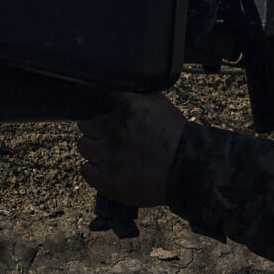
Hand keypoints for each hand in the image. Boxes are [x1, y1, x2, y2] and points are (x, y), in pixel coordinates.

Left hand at [75, 92, 185, 210]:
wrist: (189, 171)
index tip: (107, 119)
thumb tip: (115, 93)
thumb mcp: (159, 105)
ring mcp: (109, 156)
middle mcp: (115, 130)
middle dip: (96, 131)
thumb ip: (135, 97)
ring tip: (109, 155)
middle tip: (108, 138)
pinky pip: (86, 170)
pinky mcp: (107, 180)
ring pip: (84, 146)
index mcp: (127, 109)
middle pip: (86, 125)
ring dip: (94, 149)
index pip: (99, 102)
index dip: (104, 111)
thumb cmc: (177, 138)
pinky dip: (94, 170)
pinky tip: (107, 170)